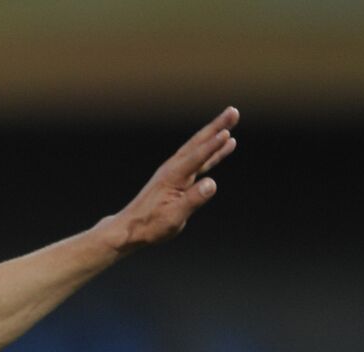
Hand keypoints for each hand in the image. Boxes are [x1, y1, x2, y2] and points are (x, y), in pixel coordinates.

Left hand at [114, 106, 238, 250]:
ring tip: (231, 120)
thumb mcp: (174, 217)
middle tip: (233, 111)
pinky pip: (198, 159)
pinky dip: (212, 150)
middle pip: (198, 143)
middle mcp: (173, 169)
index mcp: (173, 177)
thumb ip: (193, 199)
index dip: (212, 146)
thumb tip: (211, 183)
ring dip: (215, 133)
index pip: (197, 158)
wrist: (129, 228)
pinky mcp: (176, 177)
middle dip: (216, 127)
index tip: (228, 133)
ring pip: (198, 147)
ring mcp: (174, 171)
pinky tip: (224, 145)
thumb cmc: (150, 225)